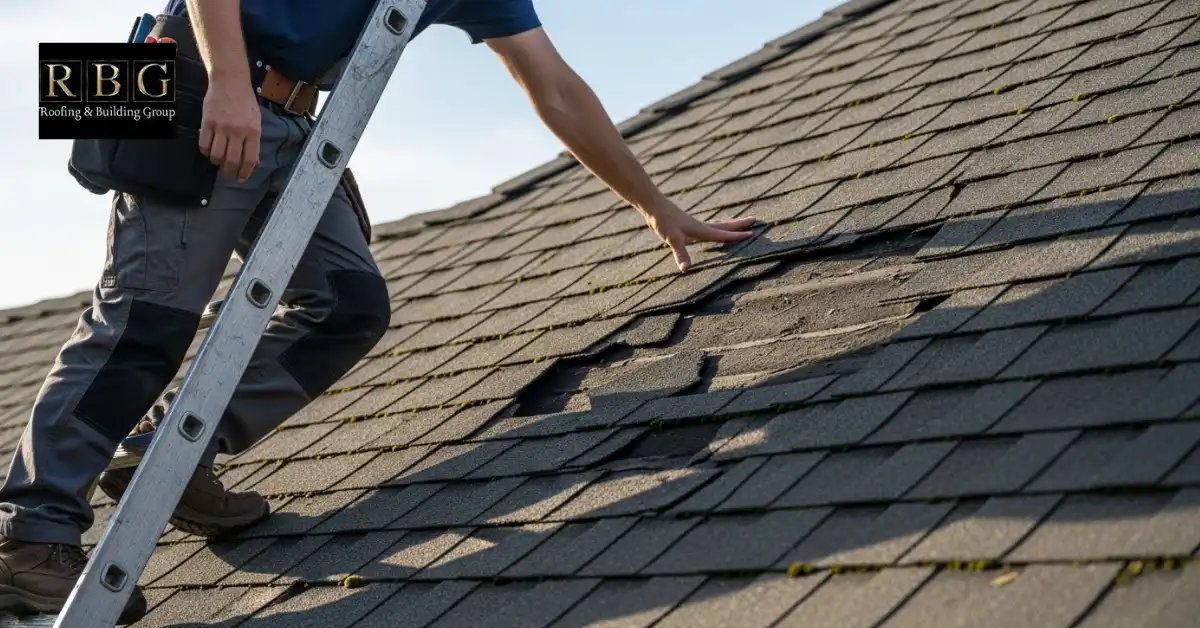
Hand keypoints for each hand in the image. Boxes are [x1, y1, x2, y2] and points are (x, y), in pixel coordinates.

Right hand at [199, 76, 260, 181]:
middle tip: (229, 174)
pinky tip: (209, 151)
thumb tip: (254, 162)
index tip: (241, 178)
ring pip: (217, 155)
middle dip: (230, 172)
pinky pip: (204, 145)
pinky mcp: (207, 122)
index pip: (249, 160)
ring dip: (217, 163)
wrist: (230, 81)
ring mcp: (221, 127)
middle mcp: (237, 131)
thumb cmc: (245, 101)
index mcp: (253, 132)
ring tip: (219, 162)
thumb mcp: (256, 120)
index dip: (245, 173)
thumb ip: (254, 141)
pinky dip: (206, 152)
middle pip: (232, 161)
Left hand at [641, 200, 757, 271]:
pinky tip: (713, 228)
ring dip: (730, 224)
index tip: (752, 233)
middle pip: (725, 225)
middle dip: (740, 224)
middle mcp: (701, 225)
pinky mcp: (688, 224)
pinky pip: (708, 225)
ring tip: (740, 223)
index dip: (737, 236)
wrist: (653, 206)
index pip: (723, 234)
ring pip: (718, 224)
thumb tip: (686, 269)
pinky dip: (717, 225)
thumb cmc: (663, 221)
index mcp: (701, 230)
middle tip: (755, 219)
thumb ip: (680, 253)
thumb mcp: (672, 239)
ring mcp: (695, 224)